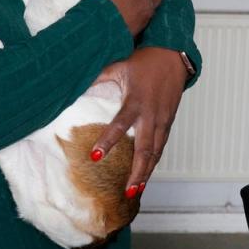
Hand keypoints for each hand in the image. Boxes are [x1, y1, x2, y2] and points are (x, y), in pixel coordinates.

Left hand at [90, 47, 188, 195]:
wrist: (173, 57)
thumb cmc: (144, 61)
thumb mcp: (118, 66)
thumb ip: (98, 76)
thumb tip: (75, 82)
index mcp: (136, 101)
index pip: (120, 124)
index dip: (107, 141)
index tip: (94, 156)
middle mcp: (151, 115)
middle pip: (144, 149)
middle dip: (136, 172)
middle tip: (127, 191)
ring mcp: (162, 121)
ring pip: (155, 153)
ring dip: (146, 173)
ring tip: (135, 191)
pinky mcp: (168, 123)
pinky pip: (161, 147)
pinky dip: (153, 163)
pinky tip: (145, 175)